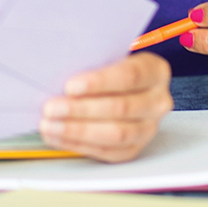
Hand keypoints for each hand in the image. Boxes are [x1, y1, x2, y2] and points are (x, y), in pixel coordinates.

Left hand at [39, 52, 171, 161]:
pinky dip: (79, 145)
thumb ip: (91, 60)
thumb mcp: (106, 54)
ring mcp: (149, 128)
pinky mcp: (134, 148)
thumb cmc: (109, 67)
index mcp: (155, 71)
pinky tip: (59, 136)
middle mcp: (157, 101)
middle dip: (81, 109)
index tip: (70, 86)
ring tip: (50, 125)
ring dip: (78, 130)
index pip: (129, 76)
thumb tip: (58, 67)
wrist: (121, 86)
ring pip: (116, 134)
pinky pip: (108, 152)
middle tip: (51, 107)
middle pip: (121, 107)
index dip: (99, 82)